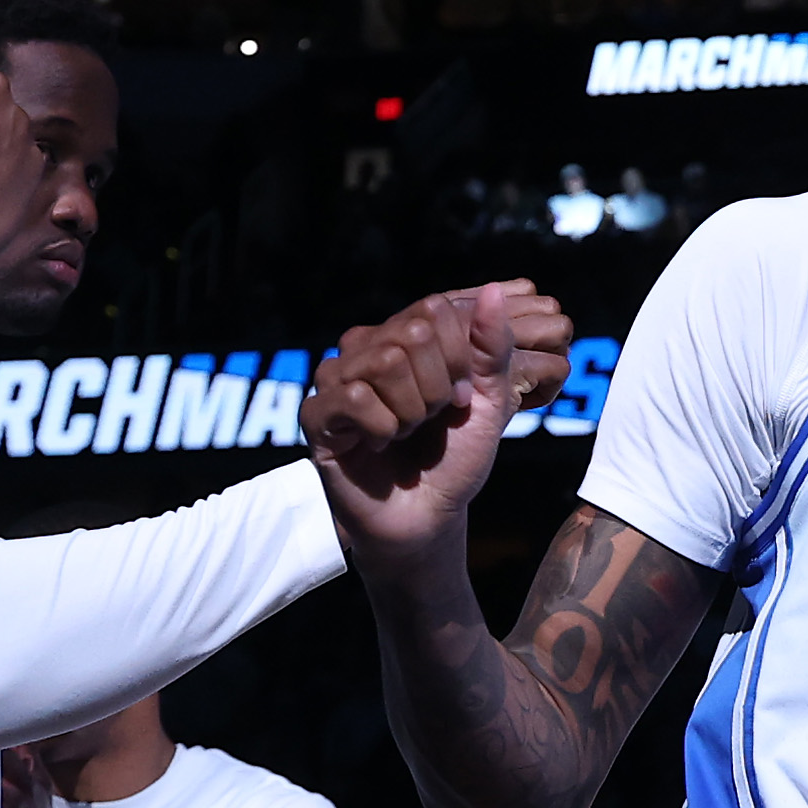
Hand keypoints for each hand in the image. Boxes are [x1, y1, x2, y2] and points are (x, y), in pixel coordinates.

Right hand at [304, 284, 573, 571]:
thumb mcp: (488, 400)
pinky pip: (356, 398)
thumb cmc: (454, 457)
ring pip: (385, 363)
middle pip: (412, 335)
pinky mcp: (316, 414)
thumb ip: (492, 347)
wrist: (428, 516)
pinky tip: (379, 446)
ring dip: (411, 411)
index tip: (460, 398)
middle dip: (438, 388)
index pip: (434, 310)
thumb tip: (492, 291)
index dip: (460, 359)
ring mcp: (336, 379)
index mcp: (405, 337)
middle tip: (431, 420)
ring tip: (404, 432)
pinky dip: (383, 429)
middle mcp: (366, 349)